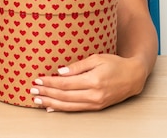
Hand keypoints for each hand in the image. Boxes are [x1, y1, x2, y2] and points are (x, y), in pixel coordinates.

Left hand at [29, 52, 147, 111]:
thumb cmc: (116, 64)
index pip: (66, 83)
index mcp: (94, 80)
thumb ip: (78, 66)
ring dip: (50, 103)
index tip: (38, 79)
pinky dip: (61, 109)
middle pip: (64, 96)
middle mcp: (94, 94)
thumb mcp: (97, 58)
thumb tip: (60, 71)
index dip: (50, 82)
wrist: (134, 77)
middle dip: (47, 93)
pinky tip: (51, 107)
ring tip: (37, 99)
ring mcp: (95, 103)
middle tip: (32, 90)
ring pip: (68, 105)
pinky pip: (76, 109)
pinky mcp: (96, 107)